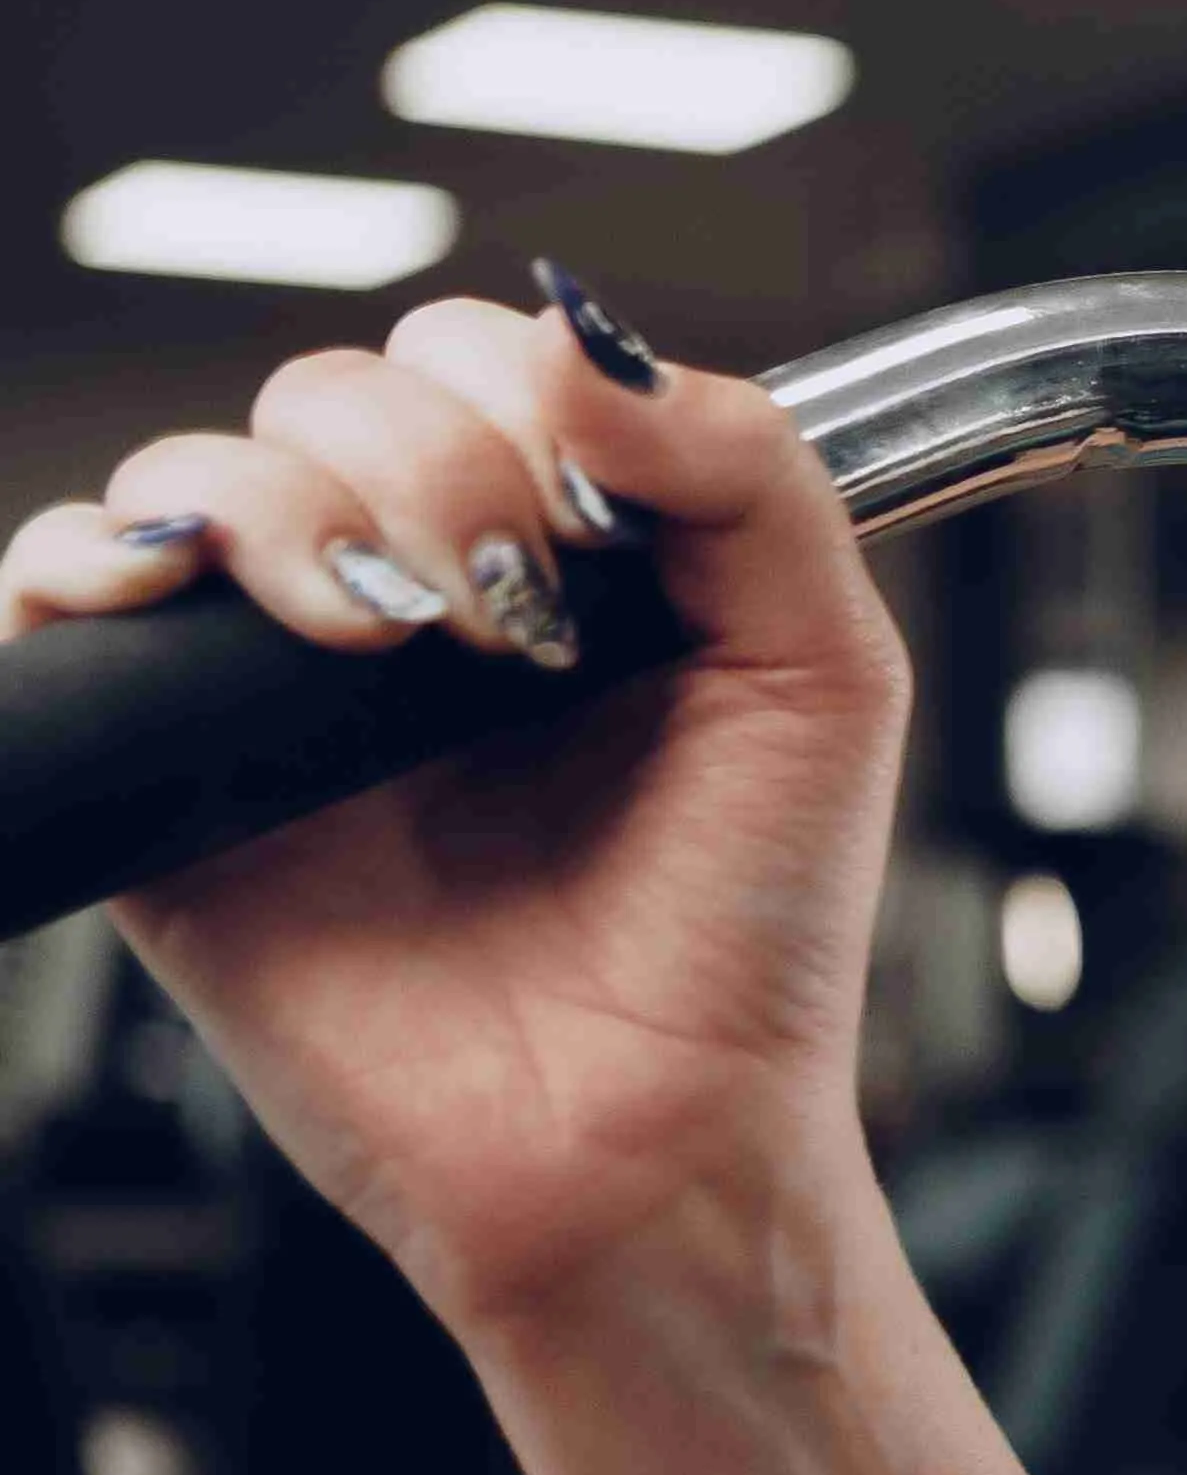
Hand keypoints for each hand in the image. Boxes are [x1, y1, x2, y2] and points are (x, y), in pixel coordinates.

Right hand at [0, 270, 907, 1336]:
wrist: (653, 1140)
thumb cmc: (745, 931)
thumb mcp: (821, 669)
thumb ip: (749, 473)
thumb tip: (587, 335)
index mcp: (563, 553)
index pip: (480, 359)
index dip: (524, 401)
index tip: (595, 540)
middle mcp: (414, 598)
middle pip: (330, 392)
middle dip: (420, 465)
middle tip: (503, 621)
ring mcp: (281, 687)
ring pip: (195, 473)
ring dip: (279, 508)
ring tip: (380, 634)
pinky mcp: (170, 784)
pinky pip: (43, 602)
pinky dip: (78, 560)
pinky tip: (166, 592)